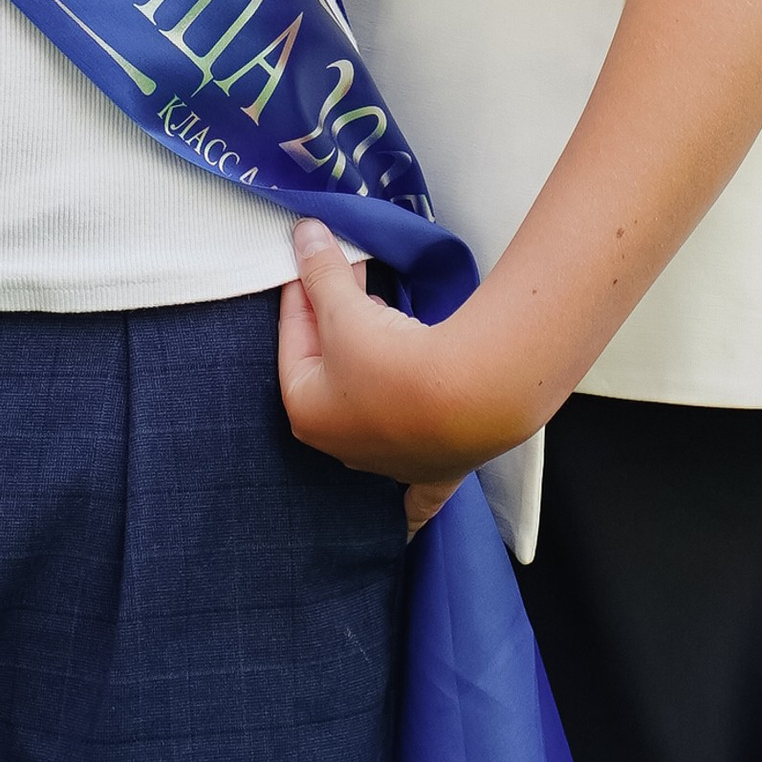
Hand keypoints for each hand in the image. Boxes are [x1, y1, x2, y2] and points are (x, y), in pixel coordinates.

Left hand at [276, 225, 523, 519]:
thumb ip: (322, 272)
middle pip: (332, 370)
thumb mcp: (346, 310)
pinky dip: (407, 502)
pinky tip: (403, 528)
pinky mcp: (432, 472)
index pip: (294, 335)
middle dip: (338, 324)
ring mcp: (388, 463)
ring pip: (372, 410)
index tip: (311, 257)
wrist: (467, 398)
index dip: (304, 290)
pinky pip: (414, 492)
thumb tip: (303, 233)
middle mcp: (341, 444)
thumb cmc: (392, 362)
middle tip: (350, 277)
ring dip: (374, 373)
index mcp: (306, 410)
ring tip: (385, 323)